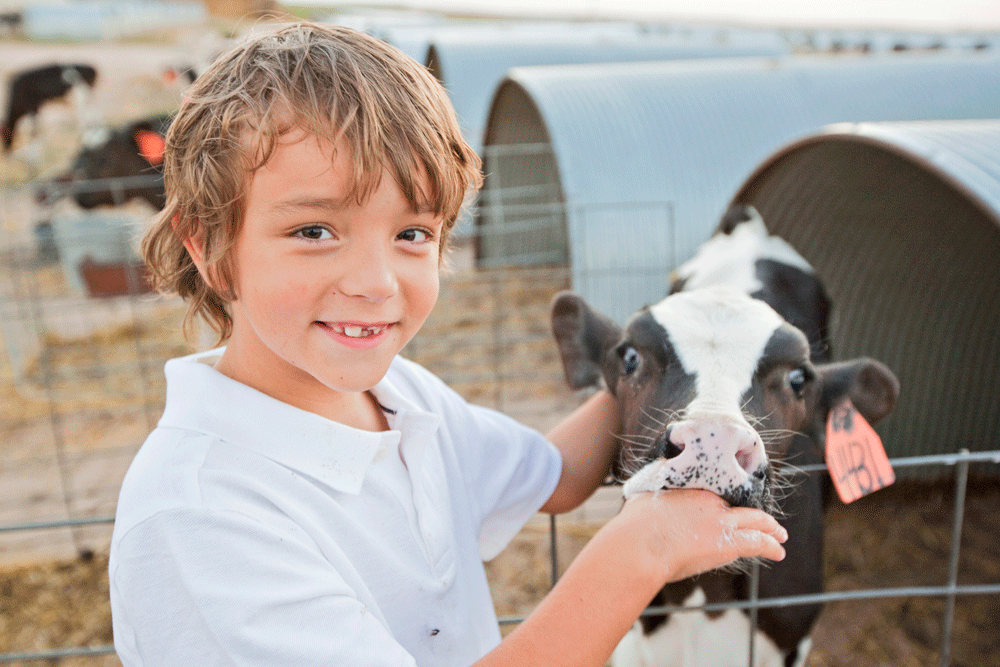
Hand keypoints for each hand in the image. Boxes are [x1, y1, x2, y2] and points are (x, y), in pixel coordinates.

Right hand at [617, 488, 787, 582]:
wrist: (640, 543)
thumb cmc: (636, 523)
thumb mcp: (645, 492)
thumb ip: (656, 481)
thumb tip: (659, 467)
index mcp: (694, 490)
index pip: (719, 495)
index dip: (728, 503)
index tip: (731, 508)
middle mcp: (712, 502)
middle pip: (742, 504)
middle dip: (758, 514)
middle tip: (769, 520)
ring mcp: (721, 521)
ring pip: (755, 521)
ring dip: (770, 529)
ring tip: (780, 535)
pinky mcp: (727, 544)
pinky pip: (757, 542)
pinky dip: (770, 545)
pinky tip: (779, 552)